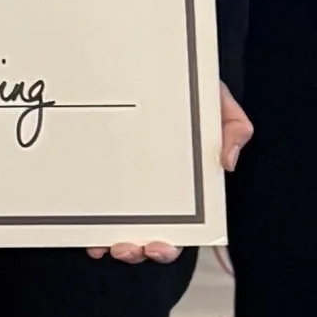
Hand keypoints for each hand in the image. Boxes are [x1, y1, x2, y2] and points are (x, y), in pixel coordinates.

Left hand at [90, 82, 251, 261]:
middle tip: (126, 248)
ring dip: (111, 242)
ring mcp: (125, 182)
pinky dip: (87, 221)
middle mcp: (153, 191)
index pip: (181, 227)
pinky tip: (83, 230)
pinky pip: (92, 201)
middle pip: (147, 235)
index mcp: (184, 186)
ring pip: (118, 225)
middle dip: (137, 250)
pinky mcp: (101, 168)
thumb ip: (234, 127)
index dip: (169, 245)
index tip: (157, 245)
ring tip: (104, 245)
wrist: (158, 66)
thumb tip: (226, 162)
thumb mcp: (218, 102)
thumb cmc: (190, 89)